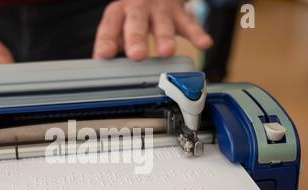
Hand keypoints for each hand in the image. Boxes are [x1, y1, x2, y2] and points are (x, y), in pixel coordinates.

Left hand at [93, 0, 212, 60]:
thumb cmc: (134, 14)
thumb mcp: (119, 24)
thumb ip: (112, 42)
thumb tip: (103, 63)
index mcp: (119, 13)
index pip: (109, 27)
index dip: (106, 41)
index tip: (104, 56)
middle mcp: (138, 8)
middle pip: (136, 23)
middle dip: (137, 39)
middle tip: (137, 56)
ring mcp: (160, 10)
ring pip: (163, 24)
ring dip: (165, 38)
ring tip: (167, 52)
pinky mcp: (179, 14)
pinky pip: (189, 24)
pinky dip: (197, 34)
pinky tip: (204, 44)